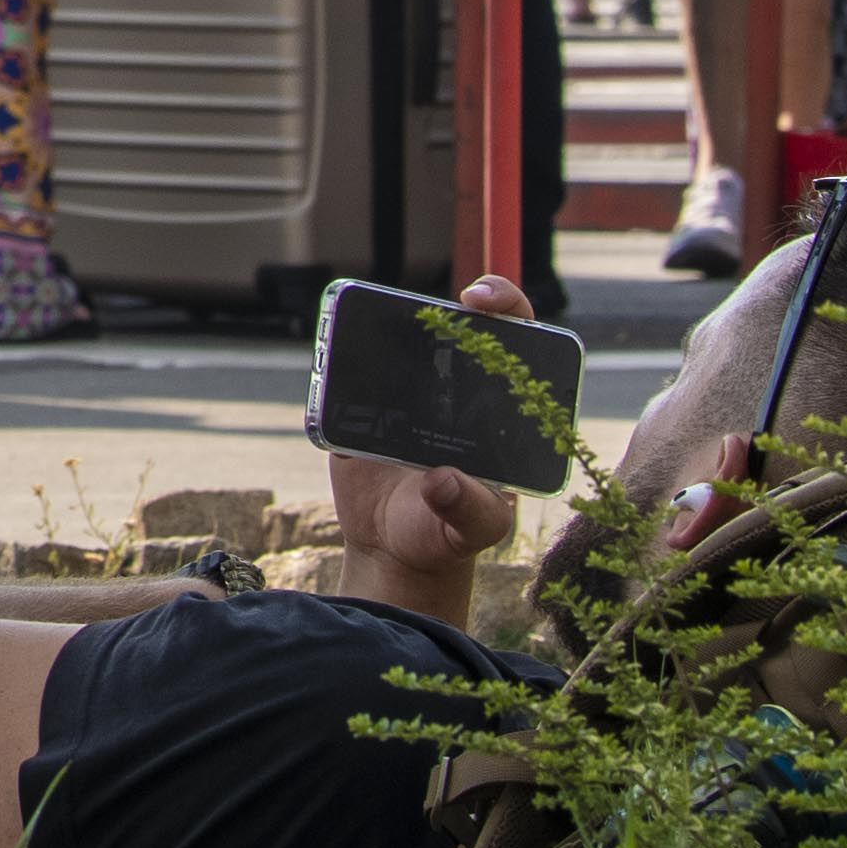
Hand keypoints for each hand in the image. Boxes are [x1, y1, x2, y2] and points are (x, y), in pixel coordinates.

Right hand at [311, 272, 546, 615]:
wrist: (391, 548)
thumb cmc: (447, 535)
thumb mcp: (473, 529)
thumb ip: (470, 509)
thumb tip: (443, 481)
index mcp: (498, 409)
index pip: (516, 338)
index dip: (504, 305)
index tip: (477, 300)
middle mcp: (455, 390)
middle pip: (452, 327)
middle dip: (435, 307)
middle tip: (420, 312)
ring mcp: (406, 393)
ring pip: (395, 341)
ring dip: (375, 327)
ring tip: (358, 338)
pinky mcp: (360, 404)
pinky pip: (346, 371)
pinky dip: (334, 360)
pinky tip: (330, 365)